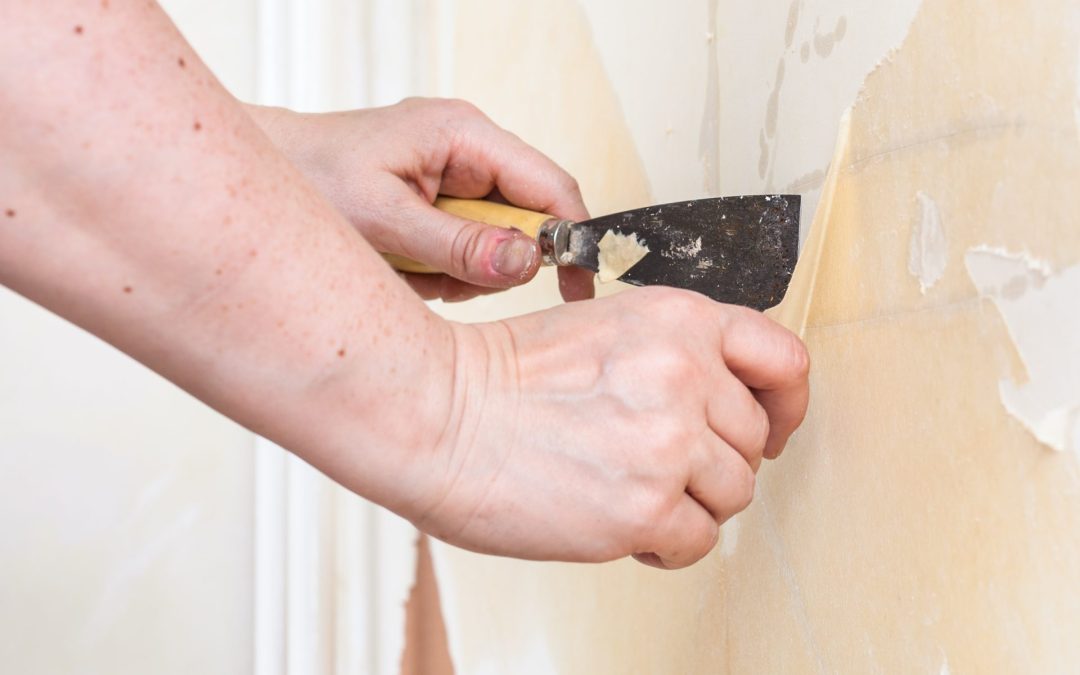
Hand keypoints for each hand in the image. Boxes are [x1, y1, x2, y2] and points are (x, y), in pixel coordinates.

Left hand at [249, 98, 595, 301]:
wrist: (266, 171)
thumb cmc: (308, 177)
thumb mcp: (383, 220)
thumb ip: (458, 247)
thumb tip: (528, 263)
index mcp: (464, 135)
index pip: (551, 186)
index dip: (572, 238)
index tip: (577, 288)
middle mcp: (469, 150)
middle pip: (528, 221)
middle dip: (491, 263)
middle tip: (441, 277)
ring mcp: (456, 176)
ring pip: (498, 243)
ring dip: (459, 272)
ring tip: (406, 265)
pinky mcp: (441, 202)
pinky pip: (468, 250)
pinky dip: (441, 271)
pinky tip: (403, 263)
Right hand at [410, 287, 809, 568]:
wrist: (437, 415)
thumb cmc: (499, 378)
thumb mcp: (604, 328)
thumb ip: (674, 357)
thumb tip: (722, 414)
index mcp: (678, 319)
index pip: (784, 359)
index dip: (785, 403)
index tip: (771, 427)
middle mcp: (686, 374)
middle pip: (754, 441)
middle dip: (711, 461)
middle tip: (656, 466)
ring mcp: (669, 442)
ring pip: (734, 494)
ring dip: (690, 504)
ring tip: (631, 493)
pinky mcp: (646, 507)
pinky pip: (699, 542)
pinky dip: (666, 544)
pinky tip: (622, 524)